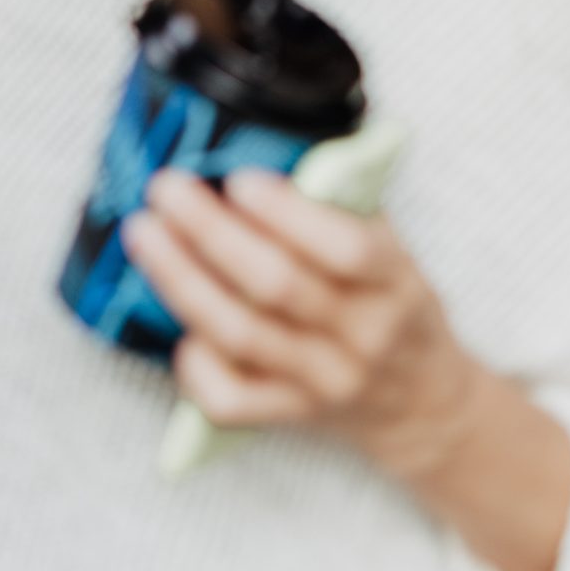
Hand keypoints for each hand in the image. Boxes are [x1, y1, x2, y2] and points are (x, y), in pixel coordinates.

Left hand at [122, 167, 487, 482]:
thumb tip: (263, 155)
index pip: (347, 250)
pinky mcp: (291, 415)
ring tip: (145, 234)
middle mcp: (361, 337)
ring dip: (182, 279)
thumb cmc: (391, 305)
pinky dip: (196, 362)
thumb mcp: (393, 252)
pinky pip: (230, 398)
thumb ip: (340, 209)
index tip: (239, 180)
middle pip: (276, 286)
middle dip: (210, 232)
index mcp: (395, 284)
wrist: (424, 402)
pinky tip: (177, 326)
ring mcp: (323, 383)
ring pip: (241, 334)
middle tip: (166, 190)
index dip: (287, 214)